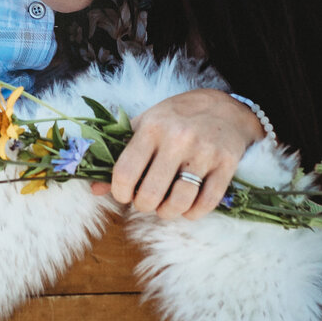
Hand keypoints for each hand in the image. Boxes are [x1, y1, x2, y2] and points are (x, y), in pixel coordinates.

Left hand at [95, 89, 264, 219]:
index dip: (120, 192)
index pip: (126, 172)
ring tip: (165, 207)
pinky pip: (206, 203)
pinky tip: (187, 207)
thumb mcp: (146, 126)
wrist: (225, 107)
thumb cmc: (177, 118)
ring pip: (179, 202)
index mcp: (152, 127)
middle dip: (144, 206)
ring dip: (167, 212)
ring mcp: (204, 152)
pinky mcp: (226, 165)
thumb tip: (95, 189)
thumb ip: (120, 155)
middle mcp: (178, 138)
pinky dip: (193, 213)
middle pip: (151, 193)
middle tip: (147, 201)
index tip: (124, 195)